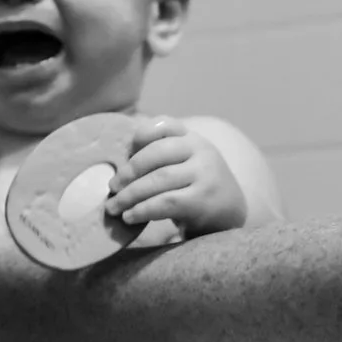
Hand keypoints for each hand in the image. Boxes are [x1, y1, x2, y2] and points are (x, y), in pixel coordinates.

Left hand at [105, 116, 246, 236]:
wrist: (229, 214)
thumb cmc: (195, 187)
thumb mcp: (184, 163)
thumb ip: (160, 155)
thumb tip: (117, 165)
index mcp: (192, 138)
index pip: (166, 124)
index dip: (142, 133)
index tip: (125, 151)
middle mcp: (201, 151)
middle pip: (157, 153)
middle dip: (129, 171)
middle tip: (111, 187)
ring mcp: (205, 174)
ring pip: (159, 179)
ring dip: (130, 195)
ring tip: (113, 207)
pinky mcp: (203, 199)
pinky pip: (166, 202)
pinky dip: (143, 209)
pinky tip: (129, 217)